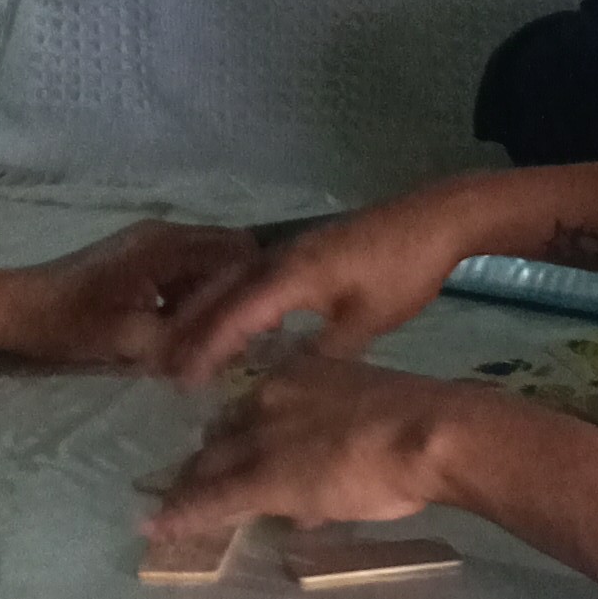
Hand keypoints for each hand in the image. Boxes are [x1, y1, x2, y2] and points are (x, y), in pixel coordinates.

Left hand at [16, 224, 274, 369]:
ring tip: (212, 344)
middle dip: (240, 296)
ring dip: (215, 302)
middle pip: (230, 255)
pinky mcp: (141, 260)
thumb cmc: (67, 323)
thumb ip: (183, 340)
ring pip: (210, 267)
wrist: (14, 309)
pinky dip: (194, 302)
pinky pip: (186, 274)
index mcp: (166, 246)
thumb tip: (229, 351)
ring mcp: (152, 245)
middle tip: (238, 339)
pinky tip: (185, 335)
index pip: (239, 253)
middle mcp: (166, 235)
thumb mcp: (128, 339)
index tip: (254, 330)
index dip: (255, 291)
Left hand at [147, 355, 479, 538]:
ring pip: (210, 464)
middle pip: (222, 432)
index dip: (236, 433)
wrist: (431, 431)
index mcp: (301, 374)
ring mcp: (264, 438)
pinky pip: (212, 500)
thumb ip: (340, 443)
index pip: (252, 405)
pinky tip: (158, 527)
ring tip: (167, 508)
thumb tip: (321, 493)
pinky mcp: (263, 479)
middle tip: (186, 483)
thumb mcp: (370, 416)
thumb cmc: (420, 422)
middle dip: (204, 460)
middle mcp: (270, 398)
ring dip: (187, 487)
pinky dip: (182, 514)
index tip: (229, 451)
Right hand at [156, 194, 477, 382]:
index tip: (182, 379)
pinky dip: (232, 298)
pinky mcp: (305, 248)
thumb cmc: (403, 271)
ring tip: (184, 344)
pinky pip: (252, 275)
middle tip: (162, 365)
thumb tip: (287, 379)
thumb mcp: (366, 321)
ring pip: (233, 281)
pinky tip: (236, 319)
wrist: (435, 219)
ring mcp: (291, 249)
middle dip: (190, 328)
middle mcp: (280, 257)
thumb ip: (324, 352)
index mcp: (291, 275)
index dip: (205, 348)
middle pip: (220, 293)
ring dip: (205, 310)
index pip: (234, 315)